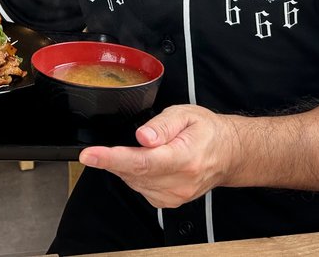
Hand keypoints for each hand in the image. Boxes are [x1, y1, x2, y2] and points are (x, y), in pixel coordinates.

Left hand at [78, 104, 237, 207]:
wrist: (228, 153)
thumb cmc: (207, 131)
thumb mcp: (186, 114)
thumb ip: (162, 125)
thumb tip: (142, 137)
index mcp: (184, 158)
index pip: (142, 162)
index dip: (112, 159)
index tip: (90, 155)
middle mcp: (179, 182)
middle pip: (134, 172)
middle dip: (114, 159)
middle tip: (104, 148)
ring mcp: (174, 196)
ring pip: (134, 181)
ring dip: (126, 165)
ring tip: (144, 148)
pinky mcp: (168, 202)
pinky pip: (139, 188)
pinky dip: (135, 174)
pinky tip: (146, 162)